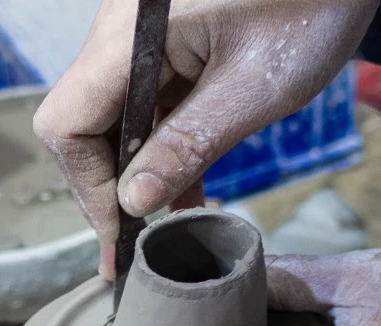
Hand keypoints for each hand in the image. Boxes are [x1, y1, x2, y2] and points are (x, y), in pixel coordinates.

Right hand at [33, 0, 379, 277]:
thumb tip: (134, 202)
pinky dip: (163, 149)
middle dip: (110, 189)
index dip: (90, 187)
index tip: (123, 233)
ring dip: (139, 175)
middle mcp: (123, 31)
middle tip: (137, 246)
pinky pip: (149, 104)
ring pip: (117, 119)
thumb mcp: (253, 89)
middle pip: (85, 123)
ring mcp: (143, 38)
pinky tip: (186, 192)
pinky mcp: (168, 45)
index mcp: (131, 32)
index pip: (69, 122)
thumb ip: (188, 145)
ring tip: (165, 230)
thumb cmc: (312, 6)